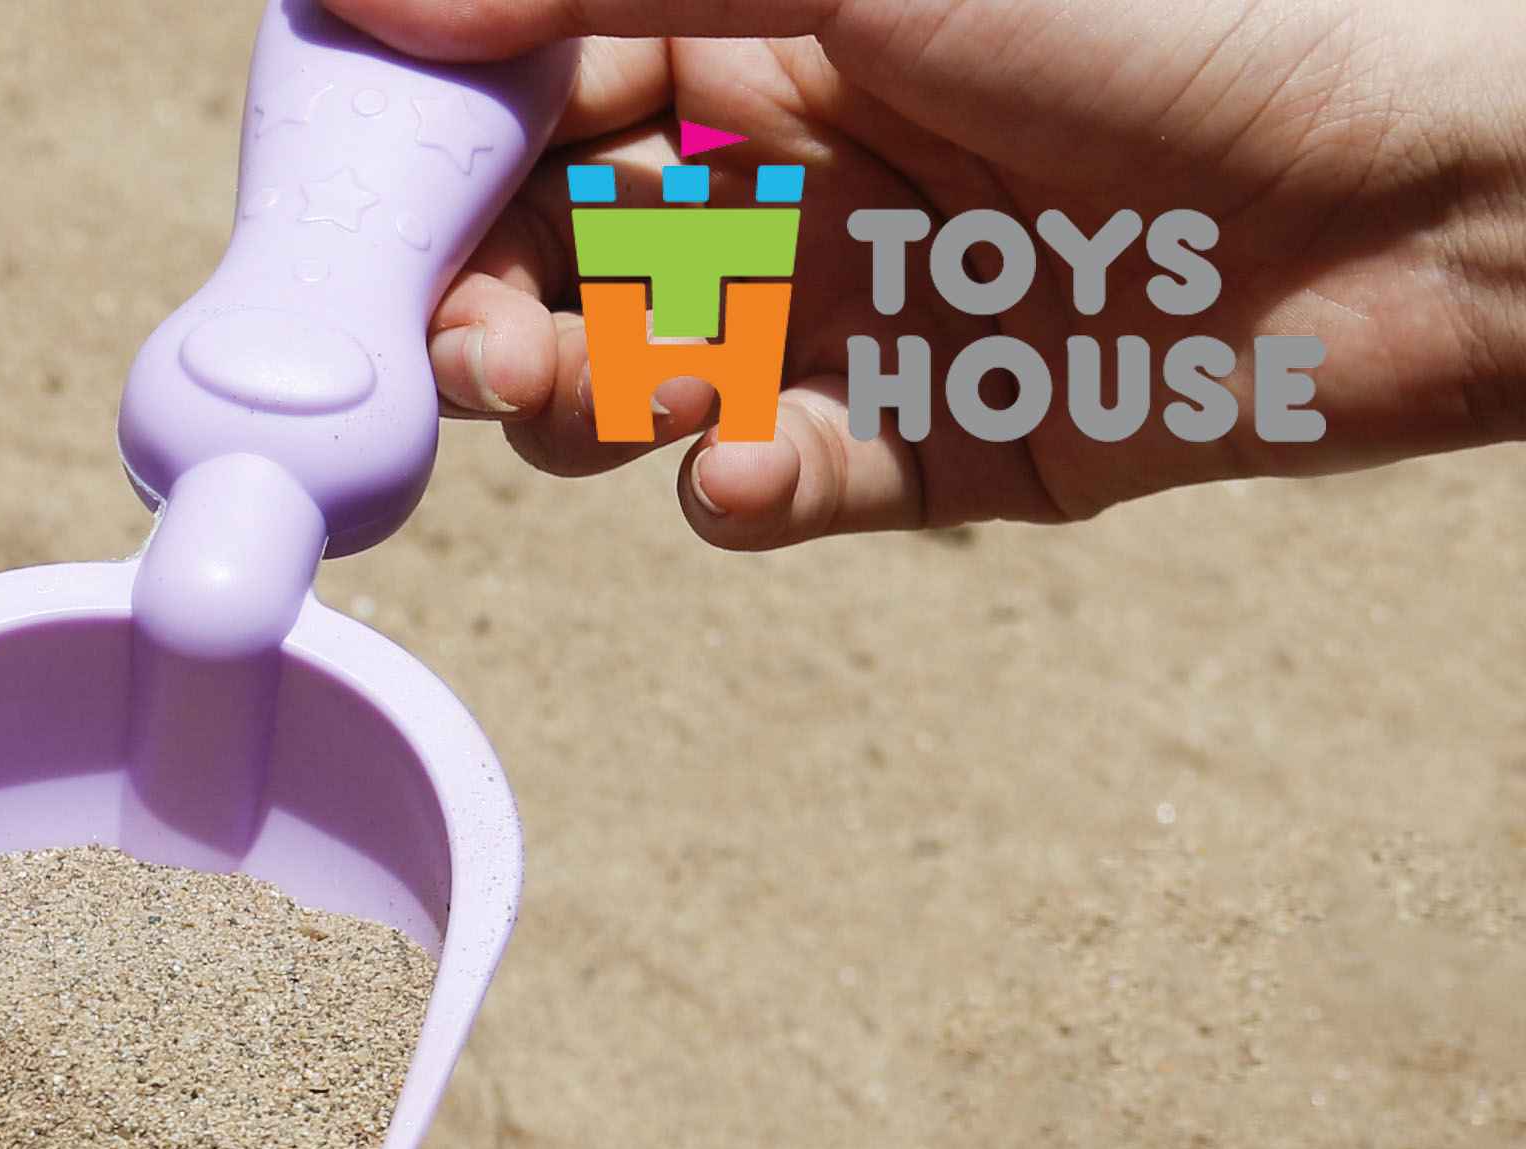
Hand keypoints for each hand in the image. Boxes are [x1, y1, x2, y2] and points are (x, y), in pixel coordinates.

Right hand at [323, 0, 1525, 540]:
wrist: (1436, 180)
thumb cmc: (1177, 3)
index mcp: (778, 15)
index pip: (548, 85)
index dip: (438, 150)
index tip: (347, 213)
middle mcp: (809, 156)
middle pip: (576, 247)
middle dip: (498, 305)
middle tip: (463, 356)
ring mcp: (869, 304)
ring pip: (654, 378)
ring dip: (597, 402)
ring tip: (599, 402)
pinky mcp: (939, 443)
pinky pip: (785, 481)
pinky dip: (743, 486)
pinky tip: (747, 469)